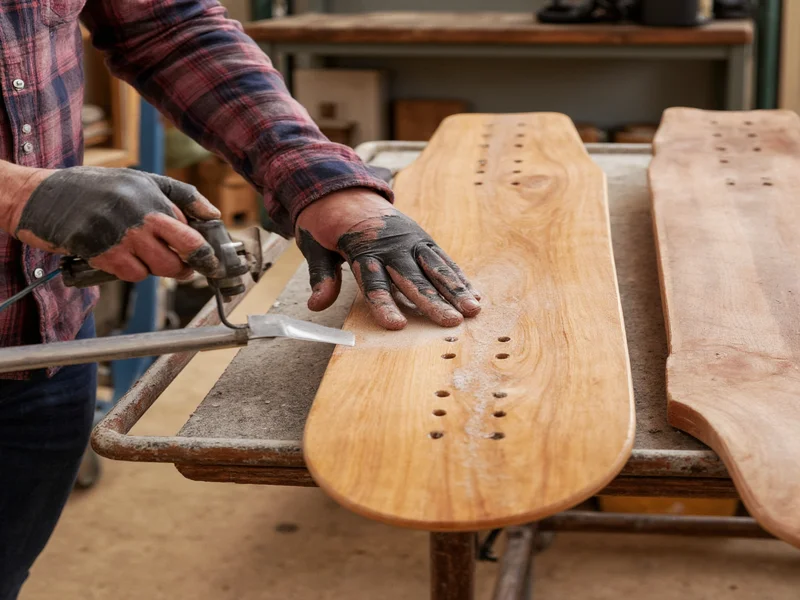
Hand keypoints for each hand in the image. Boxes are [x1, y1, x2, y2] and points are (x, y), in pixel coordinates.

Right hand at [8, 166, 220, 280]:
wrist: (40, 197)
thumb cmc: (92, 188)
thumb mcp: (138, 180)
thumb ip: (180, 195)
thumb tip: (214, 216)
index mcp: (152, 193)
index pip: (192, 225)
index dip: (204, 245)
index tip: (210, 259)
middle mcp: (141, 212)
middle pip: (187, 246)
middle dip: (195, 263)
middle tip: (191, 269)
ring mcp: (122, 233)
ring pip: (162, 266)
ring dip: (163, 270)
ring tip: (153, 263)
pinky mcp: (103, 252)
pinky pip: (134, 274)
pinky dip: (134, 273)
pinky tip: (126, 261)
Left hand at [295, 188, 480, 329]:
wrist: (343, 189)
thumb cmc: (327, 225)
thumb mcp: (314, 247)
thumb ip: (322, 276)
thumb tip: (316, 305)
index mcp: (363, 249)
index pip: (374, 282)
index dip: (385, 304)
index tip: (397, 326)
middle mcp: (391, 245)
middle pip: (413, 278)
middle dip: (433, 301)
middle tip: (451, 322)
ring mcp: (410, 239)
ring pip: (435, 267)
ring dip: (455, 289)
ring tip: (472, 310)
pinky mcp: (421, 237)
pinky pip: (442, 259)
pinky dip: (457, 277)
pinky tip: (472, 294)